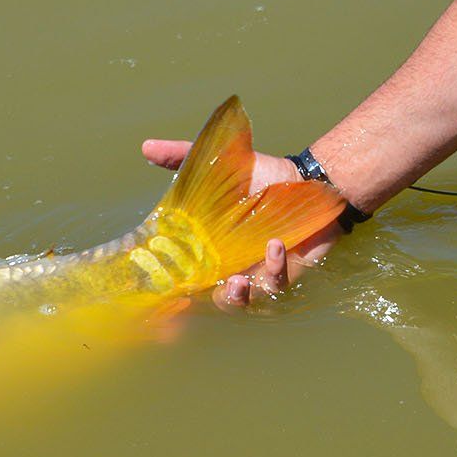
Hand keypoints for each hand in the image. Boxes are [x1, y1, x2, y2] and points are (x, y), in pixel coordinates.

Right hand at [138, 139, 342, 309]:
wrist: (309, 180)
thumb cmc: (263, 178)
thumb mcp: (221, 165)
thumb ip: (183, 157)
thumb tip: (146, 146)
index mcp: (208, 250)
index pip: (182, 279)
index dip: (170, 296)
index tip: (160, 300)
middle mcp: (228, 267)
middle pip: (208, 301)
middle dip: (199, 309)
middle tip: (195, 297)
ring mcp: (255, 275)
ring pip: (242, 303)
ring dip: (237, 298)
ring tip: (238, 281)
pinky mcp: (282, 275)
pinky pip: (275, 285)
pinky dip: (273, 269)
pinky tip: (274, 245)